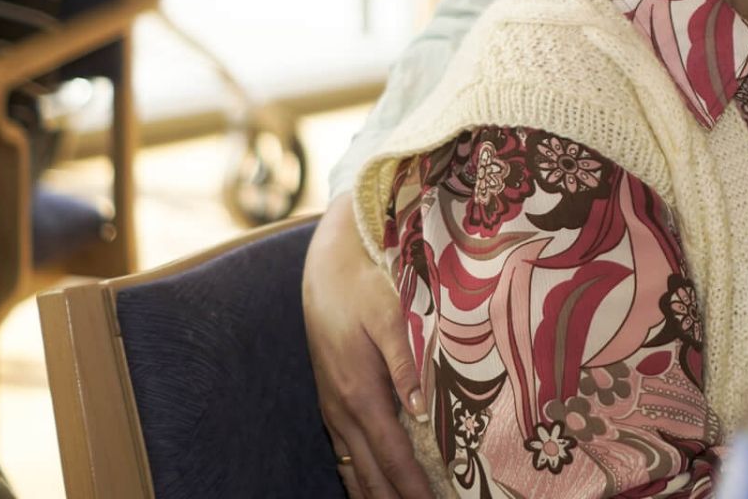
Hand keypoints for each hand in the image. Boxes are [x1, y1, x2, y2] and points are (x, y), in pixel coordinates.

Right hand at [302, 193, 433, 498]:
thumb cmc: (364, 289)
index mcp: (360, 393)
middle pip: (370, 473)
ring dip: (375, 494)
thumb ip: (406, 364)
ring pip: (353, 468)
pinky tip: (369, 488)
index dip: (414, 487)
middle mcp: (342, 409)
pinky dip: (358, 477)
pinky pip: (343, 452)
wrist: (326, 271)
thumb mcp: (391, 317)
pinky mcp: (331, 401)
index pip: (393, 455)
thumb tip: (421, 411)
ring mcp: (333, 408)